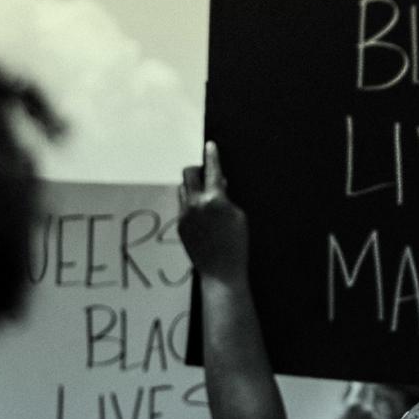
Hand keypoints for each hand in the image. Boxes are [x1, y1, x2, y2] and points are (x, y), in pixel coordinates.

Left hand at [177, 141, 249, 282]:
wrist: (221, 272)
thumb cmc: (237, 245)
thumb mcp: (239, 216)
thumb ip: (226, 197)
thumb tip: (219, 185)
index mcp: (214, 199)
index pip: (212, 170)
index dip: (212, 155)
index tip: (210, 146)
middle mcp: (195, 204)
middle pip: (188, 173)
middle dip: (197, 169)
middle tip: (206, 173)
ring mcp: (185, 215)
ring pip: (183, 189)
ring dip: (192, 186)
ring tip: (205, 195)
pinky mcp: (179, 225)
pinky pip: (183, 206)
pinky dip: (191, 204)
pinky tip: (202, 215)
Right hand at [327, 383, 390, 418]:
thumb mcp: (338, 415)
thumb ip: (346, 398)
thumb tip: (352, 386)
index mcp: (353, 404)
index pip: (360, 385)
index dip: (359, 384)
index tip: (357, 384)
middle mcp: (367, 408)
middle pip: (370, 391)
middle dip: (365, 391)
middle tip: (358, 397)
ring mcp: (376, 417)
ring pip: (372, 404)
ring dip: (367, 406)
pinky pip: (376, 415)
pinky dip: (371, 417)